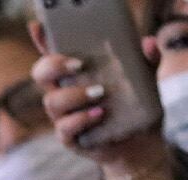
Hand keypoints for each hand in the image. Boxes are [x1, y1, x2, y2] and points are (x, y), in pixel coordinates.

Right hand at [29, 51, 170, 179]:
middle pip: (41, 74)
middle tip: (80, 65)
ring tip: (100, 93)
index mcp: (74, 75)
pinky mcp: (69, 138)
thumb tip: (148, 42)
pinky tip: (99, 114)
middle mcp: (63, 93)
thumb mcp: (145, 80)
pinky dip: (80, 119)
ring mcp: (63, 116)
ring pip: (52, 102)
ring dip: (74, 95)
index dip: (42, 40)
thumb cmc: (136, 106)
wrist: (142, 144)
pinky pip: (64, 128)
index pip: (53, 54)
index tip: (39, 27)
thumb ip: (146, 60)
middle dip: (54, 66)